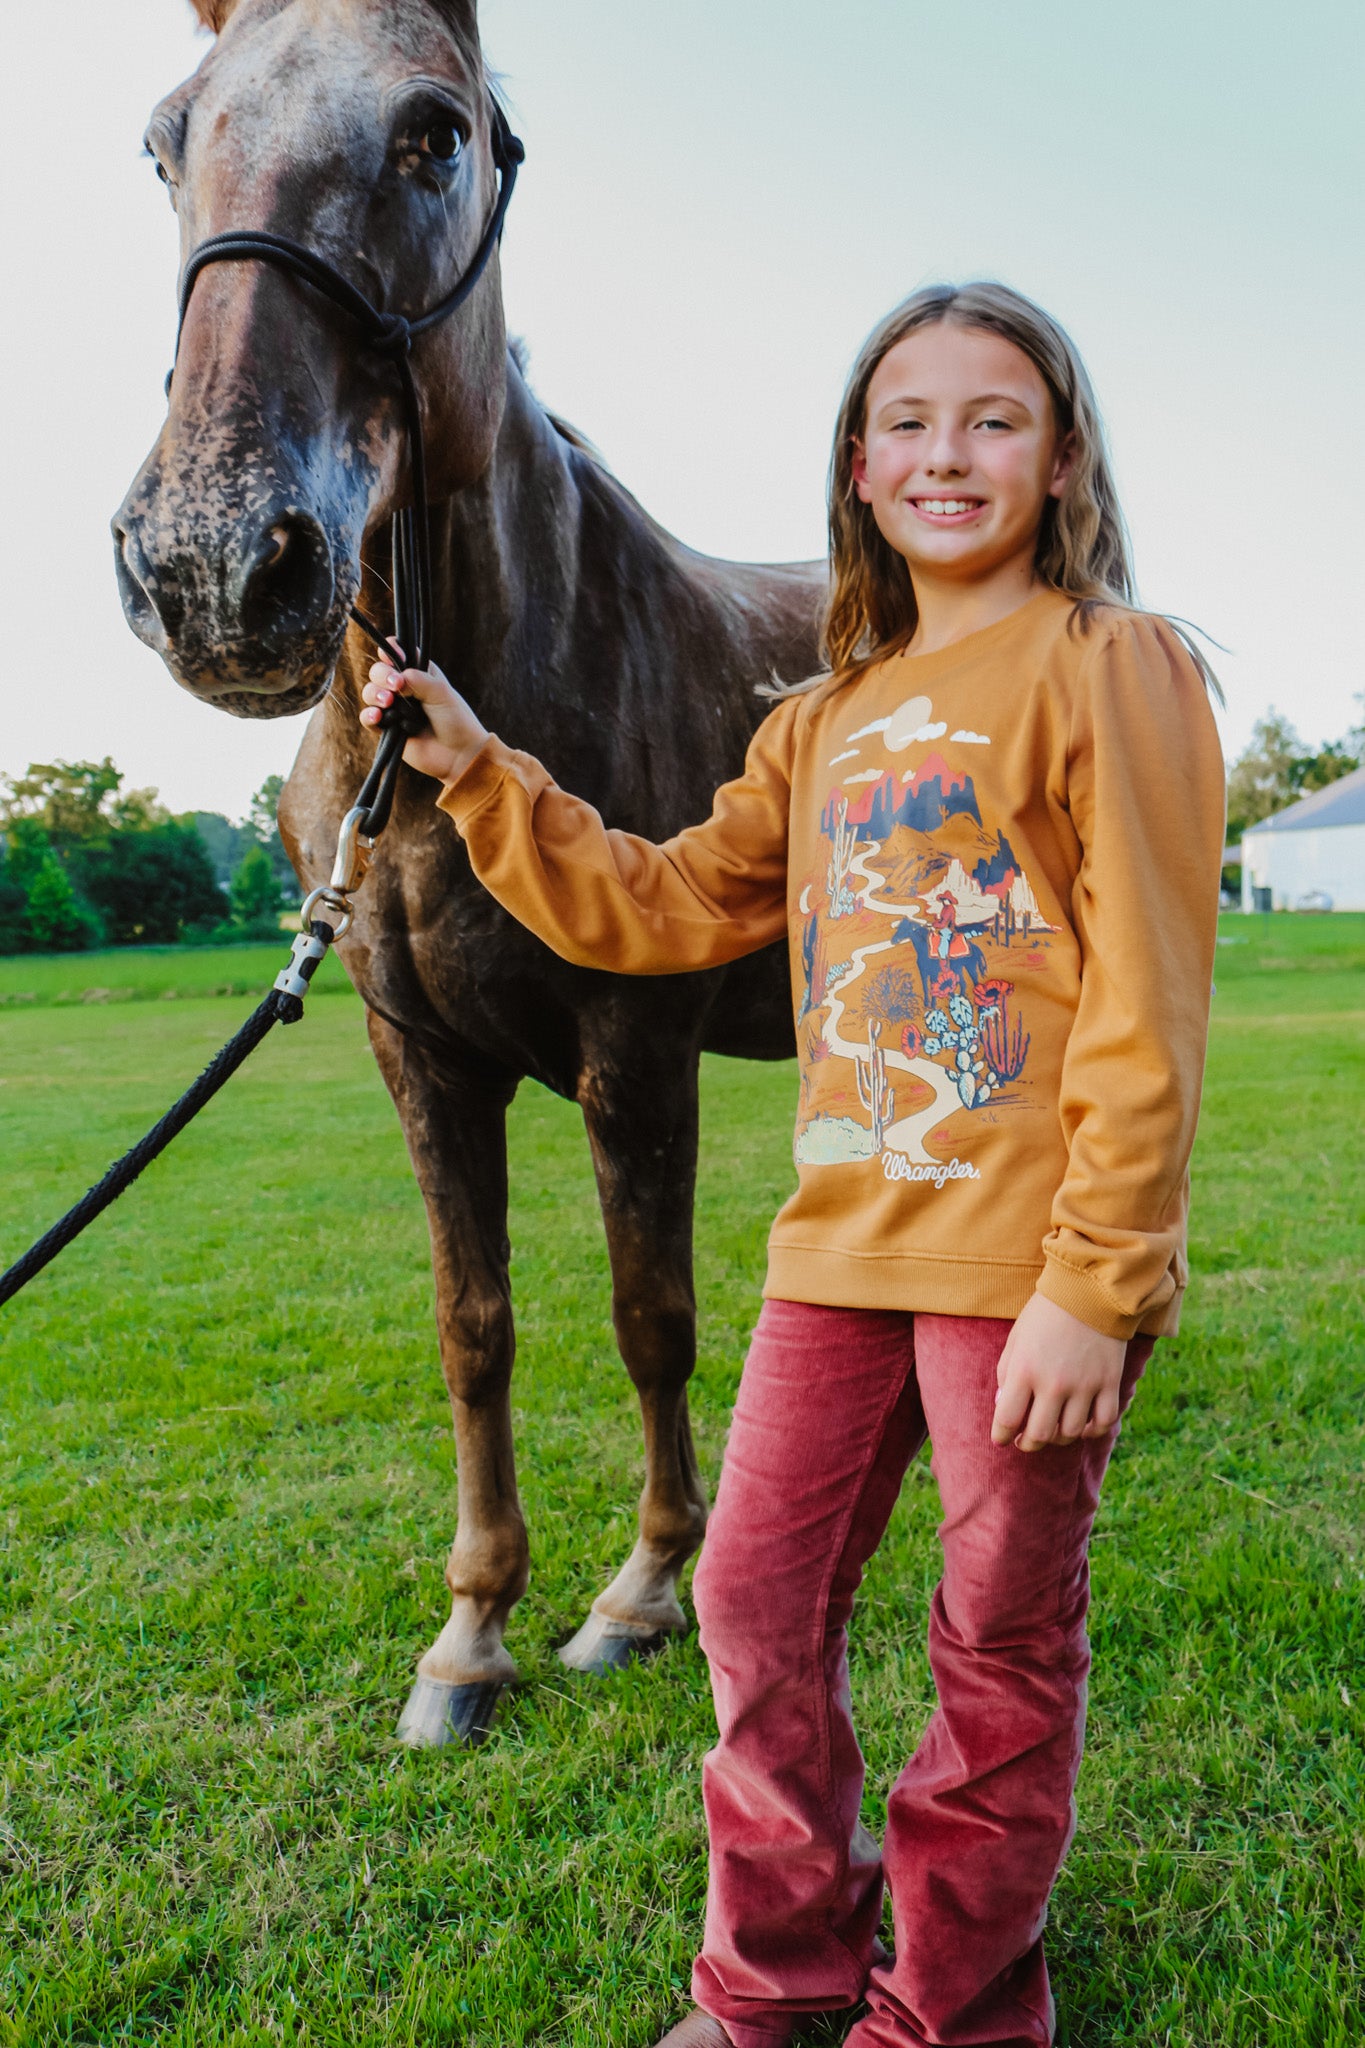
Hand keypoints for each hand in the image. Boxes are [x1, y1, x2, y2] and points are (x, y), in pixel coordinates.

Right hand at [360, 652, 488, 784]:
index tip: (394, 657)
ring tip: (388, 702)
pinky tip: (378, 716)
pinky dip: (369, 715)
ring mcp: (394, 709)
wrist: (460, 755)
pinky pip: (368, 719)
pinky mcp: (387, 730)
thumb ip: (417, 679)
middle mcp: (403, 689)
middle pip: (378, 672)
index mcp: (419, 673)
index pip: (396, 653)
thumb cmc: (456, 720)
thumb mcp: (440, 692)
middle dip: (382, 674)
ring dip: (375, 694)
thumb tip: (396, 678)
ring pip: (370, 693)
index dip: (391, 651)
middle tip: (396, 685)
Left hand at [991, 1293, 1125, 1450]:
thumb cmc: (1045, 1312)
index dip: (1001, 1436)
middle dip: (1028, 1444)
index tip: (1001, 1438)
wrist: (1089, 1289)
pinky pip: (1103, 1422)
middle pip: (1039, 1435)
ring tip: (1053, 1429)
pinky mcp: (1109, 1383)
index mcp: (1024, 1370)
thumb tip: (1003, 1408)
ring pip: (1071, 1433)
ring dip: (1059, 1438)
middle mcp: (1053, 1383)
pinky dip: (1092, 1430)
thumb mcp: (1016, 1338)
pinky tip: (1082, 1425)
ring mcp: (1084, 1385)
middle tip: (1025, 1441)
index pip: (1007, 1420)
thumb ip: (1006, 1374)